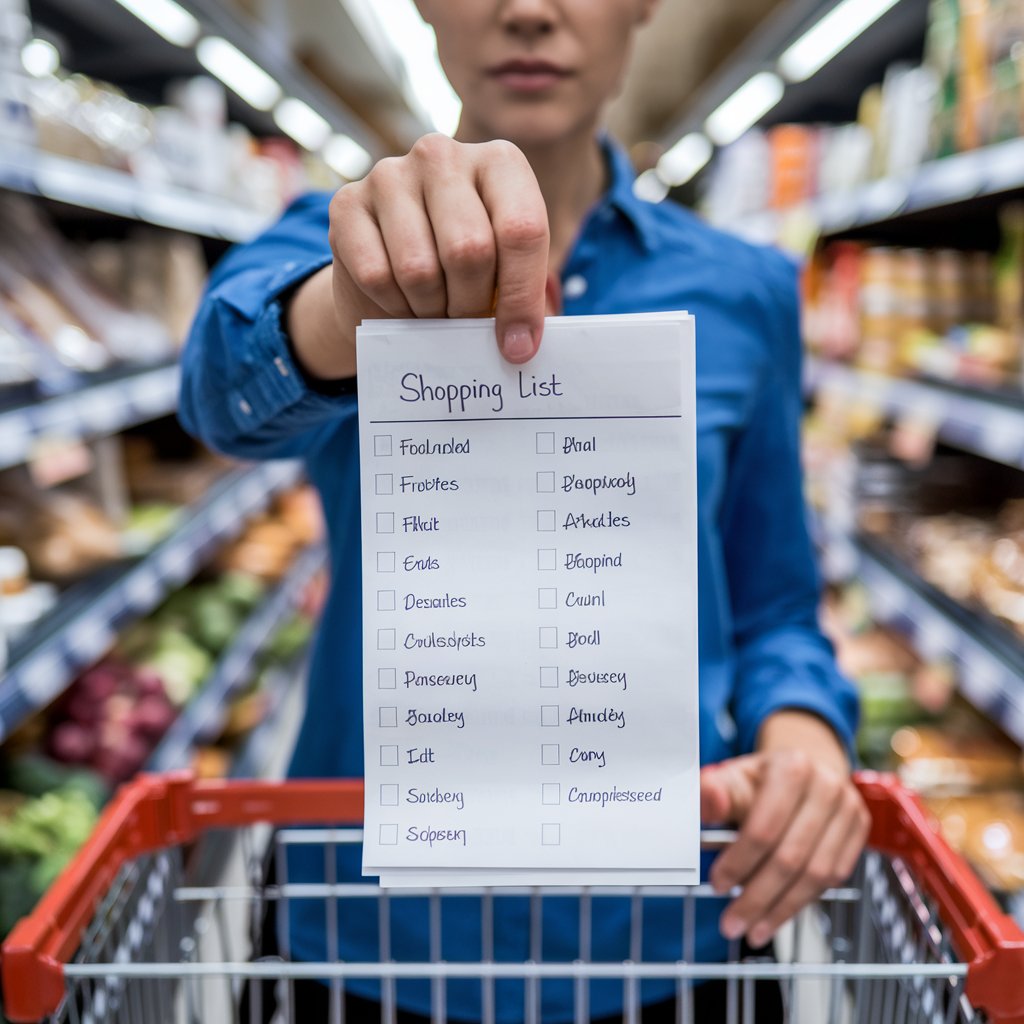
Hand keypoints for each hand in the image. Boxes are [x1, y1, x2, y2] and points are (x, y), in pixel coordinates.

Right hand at [289, 133, 550, 379]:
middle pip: (469, 250)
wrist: (394, 270)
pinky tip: (402, 300)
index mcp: (500, 162)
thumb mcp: (508, 275)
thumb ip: (525, 301)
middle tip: (466, 319)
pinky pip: (375, 276)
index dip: (522, 298)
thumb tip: (520, 345)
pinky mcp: (346, 203)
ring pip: (418, 269)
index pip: (521, 229)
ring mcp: (389, 175)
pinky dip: (394, 305)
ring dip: (431, 309)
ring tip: (436, 308)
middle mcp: (442, 156)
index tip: (518, 347)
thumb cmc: (467, 272)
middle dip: (471, 305)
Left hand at [700, 715, 869, 947]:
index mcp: (792, 768)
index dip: (740, 861)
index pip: (764, 827)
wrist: (803, 770)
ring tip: (754, 929)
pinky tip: (778, 914)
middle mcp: (827, 786)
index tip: (717, 885)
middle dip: (758, 897)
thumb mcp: (733, 778)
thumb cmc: (761, 778)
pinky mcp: (861, 831)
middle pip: (791, 856)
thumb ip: (716, 794)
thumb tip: (707, 799)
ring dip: (782, 909)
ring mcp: (849, 809)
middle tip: (732, 923)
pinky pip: (834, 877)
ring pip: (817, 874)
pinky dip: (804, 900)